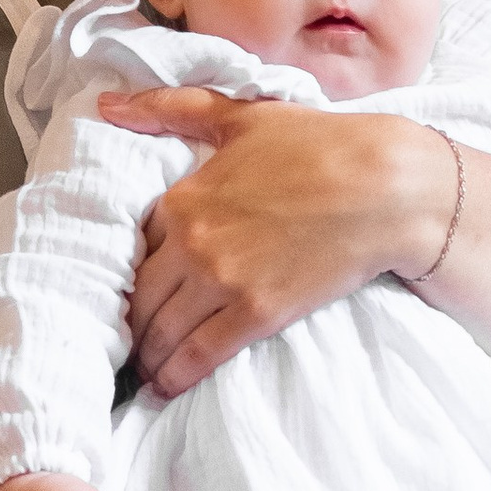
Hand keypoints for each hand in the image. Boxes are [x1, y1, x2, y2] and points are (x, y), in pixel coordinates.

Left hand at [96, 89, 449, 395]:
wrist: (384, 186)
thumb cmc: (317, 144)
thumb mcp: (239, 116)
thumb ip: (170, 109)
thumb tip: (107, 103)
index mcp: (181, 199)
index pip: (131, 249)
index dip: (125, 273)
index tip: (122, 292)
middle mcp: (191, 244)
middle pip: (139, 298)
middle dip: (129, 323)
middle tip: (125, 340)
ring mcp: (222, 282)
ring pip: (162, 333)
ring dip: (147, 356)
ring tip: (144, 370)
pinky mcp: (256, 315)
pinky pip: (199, 355)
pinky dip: (176, 376)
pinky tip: (167, 386)